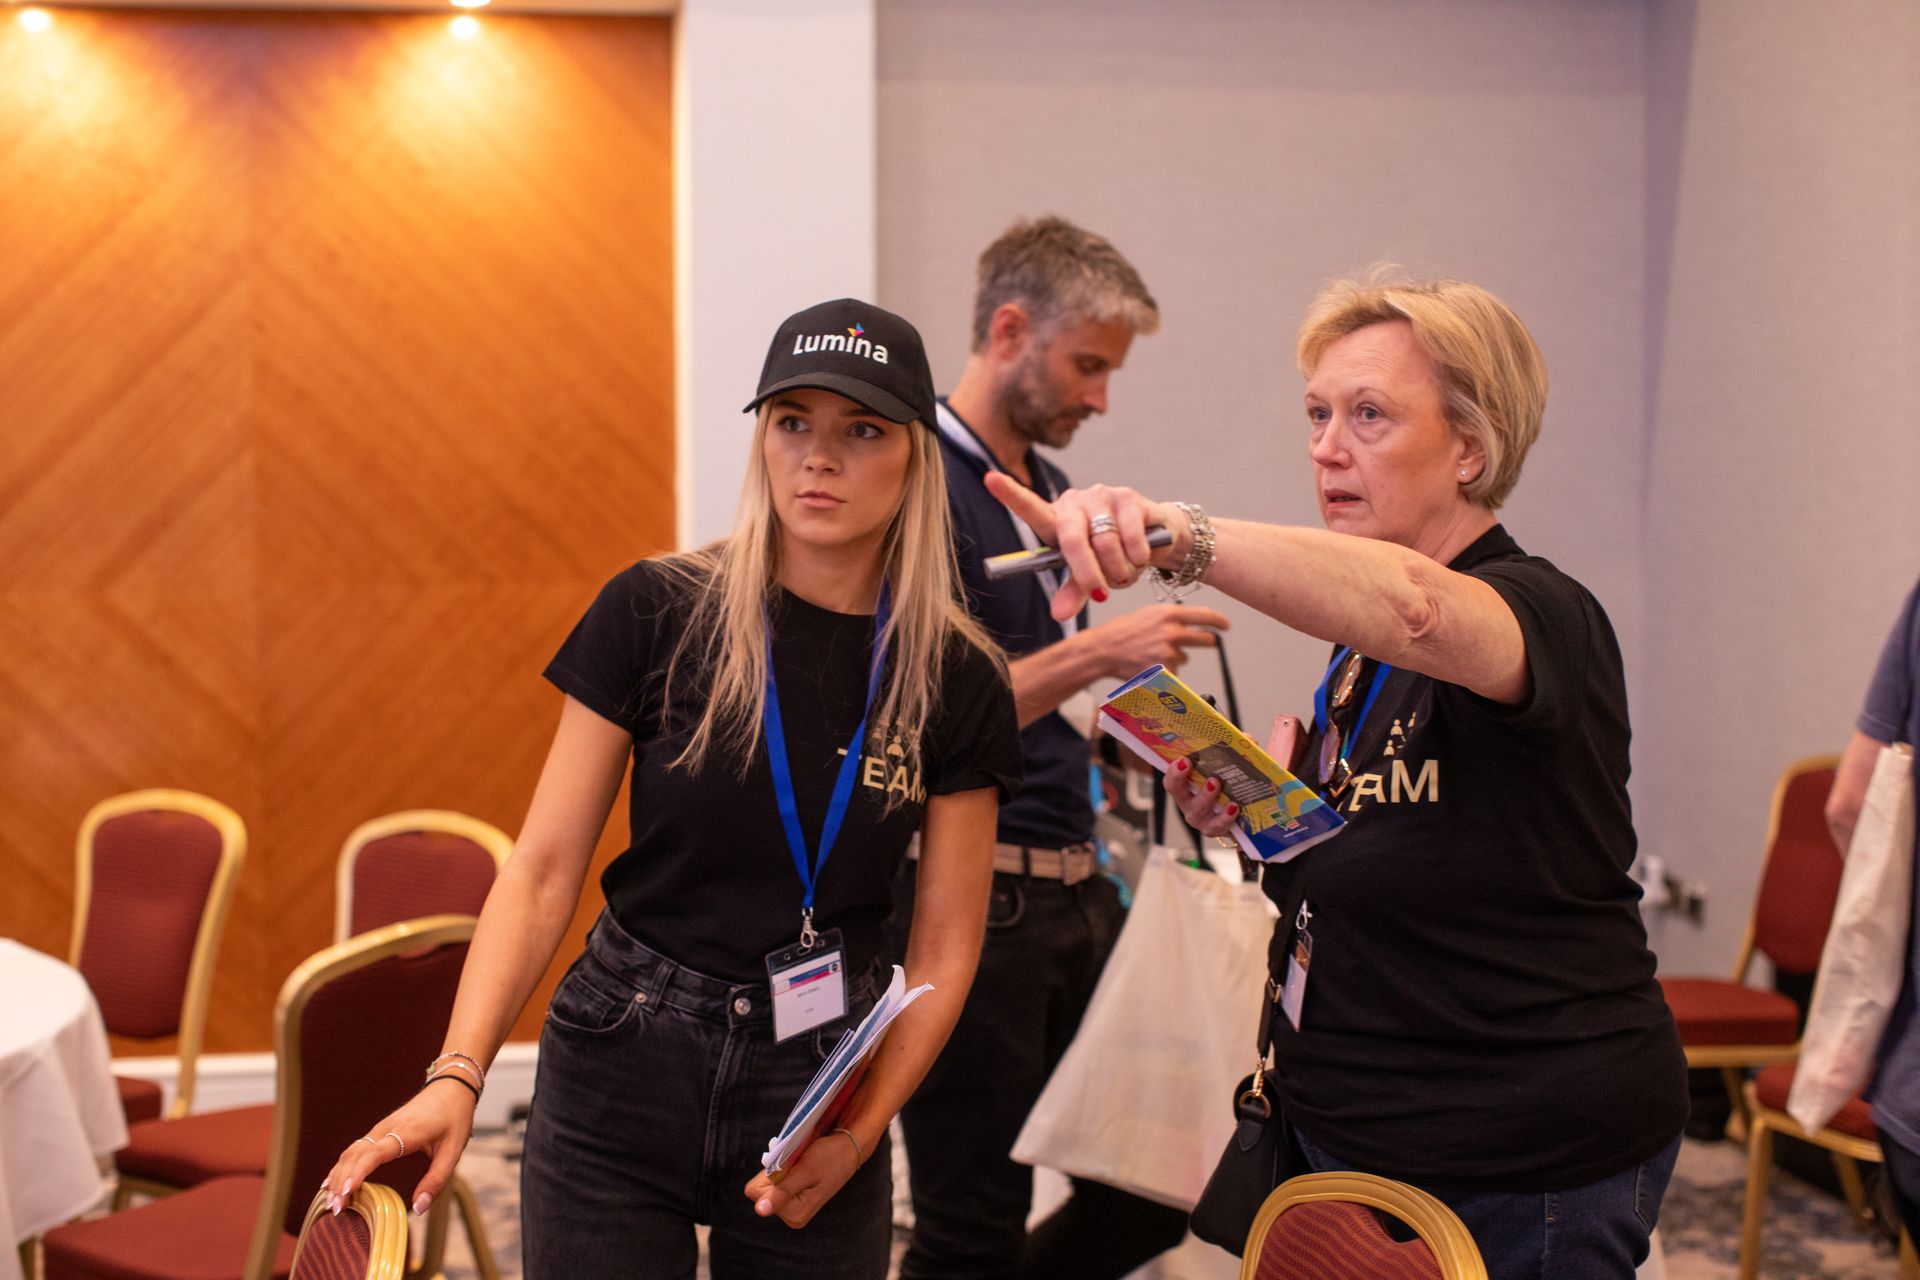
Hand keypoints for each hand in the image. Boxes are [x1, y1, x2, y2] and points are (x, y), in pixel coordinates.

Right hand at [320, 1078, 475, 1217]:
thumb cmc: (454, 1119)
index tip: (347, 1191)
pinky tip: (332, 1182)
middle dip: (342, 1181)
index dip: (359, 1172)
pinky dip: (342, 1166)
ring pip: (350, 1152)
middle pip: (355, 1155)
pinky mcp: (378, 1130)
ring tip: (331, 1202)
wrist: (451, 1087)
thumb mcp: (452, 1151)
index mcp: (405, 1133)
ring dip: (338, 1175)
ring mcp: (379, 1128)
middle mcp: (386, 1129)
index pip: (375, 1153)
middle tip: (336, 1209)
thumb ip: (436, 1181)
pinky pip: (355, 1149)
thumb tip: (419, 1209)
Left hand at [743, 1127, 864, 1228]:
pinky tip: (799, 1167)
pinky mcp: (794, 1199)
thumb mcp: (804, 1172)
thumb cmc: (829, 1157)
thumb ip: (782, 1192)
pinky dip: (784, 1171)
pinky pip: (776, 1183)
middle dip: (774, 1173)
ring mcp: (793, 1208)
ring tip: (800, 1165)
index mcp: (794, 1214)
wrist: (848, 1150)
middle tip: (796, 1164)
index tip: (789, 1166)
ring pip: (767, 1186)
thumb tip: (760, 1211)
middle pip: (761, 1191)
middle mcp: (791, 1216)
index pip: (756, 1193)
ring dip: (780, 1171)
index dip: (768, 1174)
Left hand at [983, 475, 1185, 621]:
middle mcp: (1074, 502)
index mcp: (1056, 521)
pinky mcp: (1128, 497)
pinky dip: (1137, 556)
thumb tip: (1059, 615)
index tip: (990, 479)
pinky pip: (1130, 535)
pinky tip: (1140, 557)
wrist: (1155, 539)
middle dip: (1087, 573)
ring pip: (1105, 541)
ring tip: (1123, 573)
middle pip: (1072, 539)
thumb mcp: (1088, 577)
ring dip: (1118, 569)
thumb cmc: (1112, 557)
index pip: (1031, 508)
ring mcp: (1101, 496)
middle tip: (1102, 593)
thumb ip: (1073, 592)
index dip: (1011, 494)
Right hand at [1091, 604, 1230, 679]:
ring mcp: (1169, 652)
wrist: (1102, 650)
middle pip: (1205, 639)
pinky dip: (1164, 672)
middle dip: (1208, 642)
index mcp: (1169, 613)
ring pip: (1184, 658)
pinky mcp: (1164, 671)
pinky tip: (1147, 665)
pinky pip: (1173, 673)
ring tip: (1150, 655)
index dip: (1219, 621)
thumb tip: (1191, 624)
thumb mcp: (1147, 615)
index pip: (1205, 616)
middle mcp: (1172, 631)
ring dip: (1174, 658)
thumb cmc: (1120, 632)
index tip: (1225, 625)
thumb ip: (1170, 618)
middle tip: (1208, 642)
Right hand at [1165, 756, 1237, 839]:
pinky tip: (1234, 807)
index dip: (1173, 770)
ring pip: (1197, 809)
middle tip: (1191, 765)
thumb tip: (1247, 739)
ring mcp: (1200, 818)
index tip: (1183, 759)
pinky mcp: (1214, 829)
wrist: (1245, 814)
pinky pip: (1217, 826)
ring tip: (1216, 783)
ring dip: (1205, 796)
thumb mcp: (1232, 765)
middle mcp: (1188, 802)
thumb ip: (1237, 749)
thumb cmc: (1231, 785)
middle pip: (1177, 792)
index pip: (1172, 778)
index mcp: (1187, 784)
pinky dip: (1225, 817)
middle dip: (1181, 779)